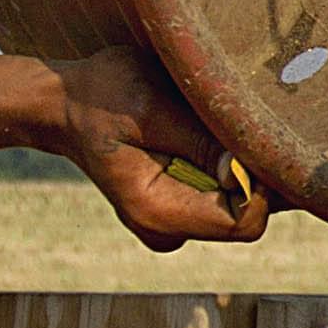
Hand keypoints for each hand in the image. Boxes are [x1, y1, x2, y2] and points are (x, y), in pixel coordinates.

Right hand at [46, 49, 275, 249]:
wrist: (64, 104)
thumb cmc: (101, 96)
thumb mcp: (148, 108)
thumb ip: (197, 142)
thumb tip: (245, 171)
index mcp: (158, 213)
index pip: (244, 221)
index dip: (263, 185)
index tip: (257, 139)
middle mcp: (167, 230)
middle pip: (245, 214)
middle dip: (252, 171)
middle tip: (242, 119)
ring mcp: (172, 223)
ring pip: (237, 202)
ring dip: (237, 163)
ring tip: (210, 120)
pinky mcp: (177, 207)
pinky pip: (220, 193)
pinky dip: (223, 163)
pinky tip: (204, 130)